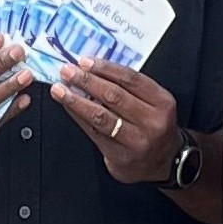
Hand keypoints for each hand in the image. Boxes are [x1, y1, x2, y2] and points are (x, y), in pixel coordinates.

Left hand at [52, 61, 184, 181]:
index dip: (106, 68)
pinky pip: (94, 132)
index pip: (131, 79)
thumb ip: (130, 87)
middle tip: (68, 72)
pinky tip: (68, 107)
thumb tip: (93, 69)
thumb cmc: (153, 126)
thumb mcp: (153, 103)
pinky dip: (78, 117)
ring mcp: (136, 141)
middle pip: (114, 96)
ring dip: (76, 100)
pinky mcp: (119, 156)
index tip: (85, 61)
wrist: (161, 162)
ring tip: (60, 90)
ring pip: (101, 116)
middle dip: (87, 81)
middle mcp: (151, 122)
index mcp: (162, 103)